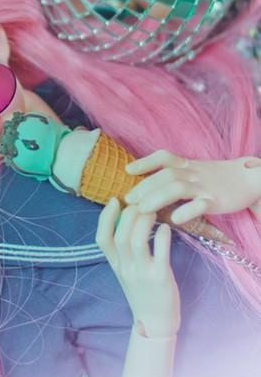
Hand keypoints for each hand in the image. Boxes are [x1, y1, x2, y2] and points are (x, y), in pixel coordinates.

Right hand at [96, 200, 179, 339]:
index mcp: (115, 264)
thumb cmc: (142, 290)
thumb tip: (127, 218)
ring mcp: (142, 273)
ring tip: (153, 211)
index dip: (105, 217)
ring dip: (144, 222)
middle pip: (121, 235)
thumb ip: (123, 249)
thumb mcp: (125, 270)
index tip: (114, 200)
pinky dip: (162, 236)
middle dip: (129, 214)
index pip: (102, 238)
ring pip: (137, 241)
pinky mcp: (160, 278)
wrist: (155, 321)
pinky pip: (160, 253)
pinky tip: (166, 228)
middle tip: (141, 203)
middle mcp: (125, 268)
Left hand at [124, 151, 260, 223]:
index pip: (163, 157)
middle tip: (128, 199)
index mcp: (187, 165)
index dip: (145, 162)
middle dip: (144, 186)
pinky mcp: (217, 202)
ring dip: (157, 197)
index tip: (128, 170)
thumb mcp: (194, 170)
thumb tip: (147, 184)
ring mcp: (204, 187)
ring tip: (142, 209)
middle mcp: (193, 173)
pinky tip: (174, 220)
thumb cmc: (216, 177)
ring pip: (178, 188)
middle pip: (165, 175)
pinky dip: (187, 211)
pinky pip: (200, 205)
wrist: (251, 179)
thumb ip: (174, 174)